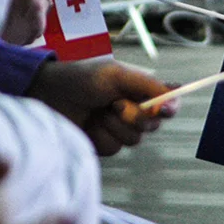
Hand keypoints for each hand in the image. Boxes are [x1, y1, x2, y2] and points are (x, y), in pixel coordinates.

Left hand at [26, 57, 178, 155]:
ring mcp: (119, 129)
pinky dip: (101, 136)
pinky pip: (114, 148)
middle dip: (134, 116)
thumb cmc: (83, 78)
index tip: (165, 110)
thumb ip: (147, 86)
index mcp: (141, 91)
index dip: (170, 108)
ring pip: (134, 140)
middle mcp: (134, 111)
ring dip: (114, 125)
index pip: (168, 103)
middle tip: (114, 104)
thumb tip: (173, 103)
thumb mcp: (117, 75)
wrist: (51, 95)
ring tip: (96, 111)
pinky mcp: (104, 144)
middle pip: (153, 125)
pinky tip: (89, 124)